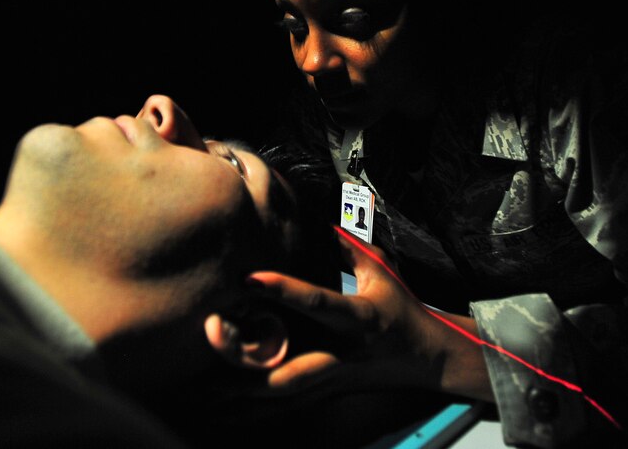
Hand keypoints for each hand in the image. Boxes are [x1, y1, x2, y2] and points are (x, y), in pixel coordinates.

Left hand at [206, 228, 493, 401]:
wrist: (427, 360)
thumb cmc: (402, 310)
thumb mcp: (381, 272)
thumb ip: (347, 248)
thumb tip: (317, 219)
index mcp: (359, 318)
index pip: (318, 303)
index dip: (283, 291)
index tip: (248, 277)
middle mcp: (342, 353)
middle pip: (289, 364)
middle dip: (248, 355)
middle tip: (211, 334)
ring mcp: (333, 378)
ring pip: (281, 391)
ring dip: (240, 386)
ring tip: (200, 378)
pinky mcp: (326, 391)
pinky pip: (284, 405)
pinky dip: (253, 407)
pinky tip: (221, 403)